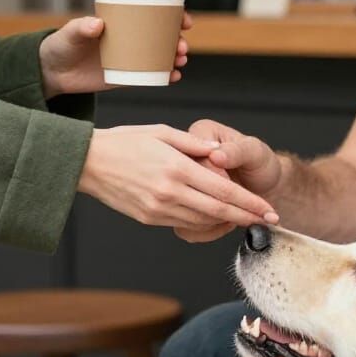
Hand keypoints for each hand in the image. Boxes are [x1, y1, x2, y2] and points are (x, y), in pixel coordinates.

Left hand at [39, 12, 192, 97]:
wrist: (52, 72)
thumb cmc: (61, 45)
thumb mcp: (69, 33)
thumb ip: (81, 27)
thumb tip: (97, 24)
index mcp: (121, 21)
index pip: (153, 13)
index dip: (174, 14)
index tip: (184, 19)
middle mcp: (130, 38)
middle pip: (163, 35)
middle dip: (178, 39)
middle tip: (181, 46)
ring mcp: (130, 57)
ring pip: (161, 55)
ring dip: (176, 56)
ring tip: (180, 59)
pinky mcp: (126, 77)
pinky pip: (151, 76)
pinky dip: (165, 76)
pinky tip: (174, 76)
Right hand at [78, 124, 278, 229]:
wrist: (87, 163)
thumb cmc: (124, 141)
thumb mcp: (162, 132)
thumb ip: (194, 144)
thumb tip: (219, 152)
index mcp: (176, 168)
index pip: (223, 191)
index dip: (250, 203)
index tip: (268, 210)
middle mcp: (169, 192)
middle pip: (219, 212)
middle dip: (247, 217)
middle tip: (268, 221)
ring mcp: (158, 208)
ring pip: (203, 222)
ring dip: (227, 223)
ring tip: (245, 218)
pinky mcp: (149, 218)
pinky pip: (184, 224)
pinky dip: (204, 223)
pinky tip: (214, 218)